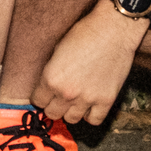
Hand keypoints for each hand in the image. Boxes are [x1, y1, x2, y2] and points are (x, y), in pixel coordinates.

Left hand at [34, 0, 144, 124]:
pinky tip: (90, 105)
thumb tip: (47, 87)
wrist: (113, 30)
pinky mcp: (106, 100)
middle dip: (53, 105)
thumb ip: (51, 72)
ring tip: (74, 100)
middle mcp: (67, 92)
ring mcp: (87, 98)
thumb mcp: (57, 50)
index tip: (45, 93)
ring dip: (71, 111)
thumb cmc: (84, 34)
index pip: (37, 101)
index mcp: (51, 79)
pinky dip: (91, 115)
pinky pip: (94, 120)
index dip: (41, 96)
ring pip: (71, 119)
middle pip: (52, 113)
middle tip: (59, 97)